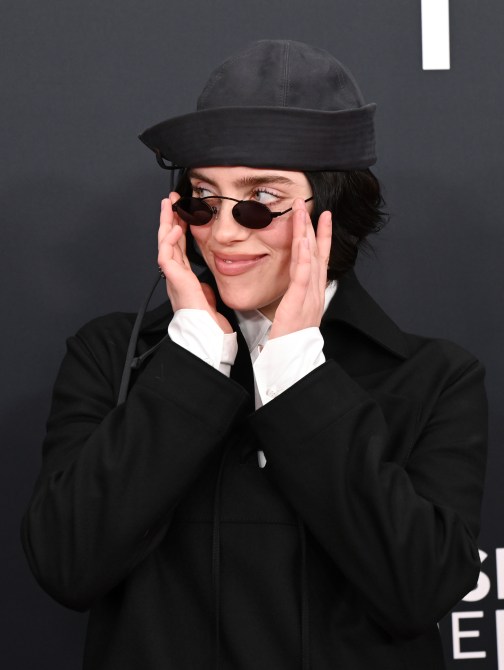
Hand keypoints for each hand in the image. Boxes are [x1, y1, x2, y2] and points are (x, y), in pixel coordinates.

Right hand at [158, 194, 231, 333]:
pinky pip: (166, 256)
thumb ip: (204, 284)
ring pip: (164, 244)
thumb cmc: (209, 320)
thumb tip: (207, 278)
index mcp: (184, 278)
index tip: (183, 213)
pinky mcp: (174, 279)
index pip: (179, 247)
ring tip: (168, 205)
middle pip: (169, 241)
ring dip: (166, 223)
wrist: (206, 334)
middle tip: (171, 201)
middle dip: (169, 219)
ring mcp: (173, 276)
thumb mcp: (209, 295)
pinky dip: (169, 241)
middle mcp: (175, 275)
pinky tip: (173, 228)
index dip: (179, 229)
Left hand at [269, 199, 331, 338]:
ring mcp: (309, 296)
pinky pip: (303, 275)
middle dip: (313, 227)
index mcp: (314, 292)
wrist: (293, 360)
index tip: (322, 217)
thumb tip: (294, 282)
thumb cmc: (291, 338)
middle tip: (308, 204)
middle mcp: (315, 291)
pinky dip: (303, 256)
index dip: (323, 237)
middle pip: (317, 253)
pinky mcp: (299, 302)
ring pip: (310, 259)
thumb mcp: (295, 311)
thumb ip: (296, 295)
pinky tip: (302, 240)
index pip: (321, 259)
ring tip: (303, 212)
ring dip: (307, 233)